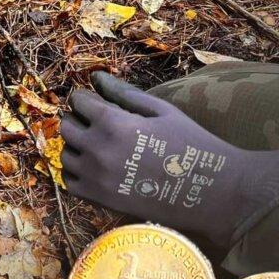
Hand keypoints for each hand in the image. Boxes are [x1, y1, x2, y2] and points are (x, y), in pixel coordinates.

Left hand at [61, 72, 278, 247]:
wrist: (213, 192)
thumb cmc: (191, 144)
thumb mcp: (161, 111)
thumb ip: (124, 93)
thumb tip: (96, 77)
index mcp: (113, 123)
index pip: (78, 102)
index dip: (86, 99)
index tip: (96, 102)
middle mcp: (98, 150)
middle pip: (66, 127)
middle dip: (78, 120)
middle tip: (97, 124)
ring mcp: (96, 177)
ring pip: (65, 155)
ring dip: (77, 147)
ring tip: (100, 147)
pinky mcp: (99, 200)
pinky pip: (70, 183)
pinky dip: (77, 174)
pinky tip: (97, 169)